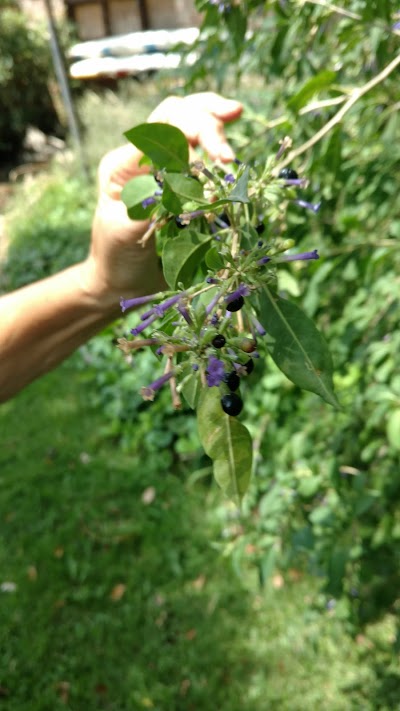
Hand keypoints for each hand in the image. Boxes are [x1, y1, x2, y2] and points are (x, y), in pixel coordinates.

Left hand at [84, 92, 242, 307]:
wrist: (121, 282)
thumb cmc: (116, 258)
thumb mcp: (125, 231)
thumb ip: (151, 203)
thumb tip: (185, 180)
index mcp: (124, 163)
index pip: (163, 128)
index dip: (196, 132)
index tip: (222, 160)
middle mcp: (143, 158)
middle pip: (180, 114)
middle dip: (210, 121)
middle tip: (231, 150)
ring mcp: (164, 168)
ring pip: (193, 127)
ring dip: (217, 132)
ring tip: (232, 143)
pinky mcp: (182, 183)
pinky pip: (203, 158)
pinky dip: (219, 156)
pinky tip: (229, 162)